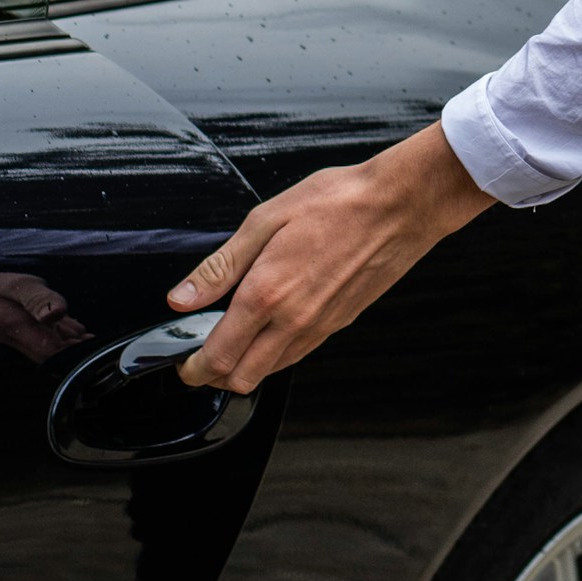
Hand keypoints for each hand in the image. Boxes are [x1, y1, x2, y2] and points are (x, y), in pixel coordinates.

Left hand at [170, 122, 489, 394]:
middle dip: (215, 376)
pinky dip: (276, 353)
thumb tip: (182, 298)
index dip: (192, 368)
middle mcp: (293, 320)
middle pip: (242, 379)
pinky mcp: (340, 323)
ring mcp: (320, 326)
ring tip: (235, 338)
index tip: (183, 361)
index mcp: (266, 294)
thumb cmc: (337, 201)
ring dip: (246, 366)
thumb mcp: (265, 220)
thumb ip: (220, 266)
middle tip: (203, 355)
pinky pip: (299, 354)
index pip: (218, 356)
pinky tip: (273, 325)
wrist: (400, 204)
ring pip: (272, 371)